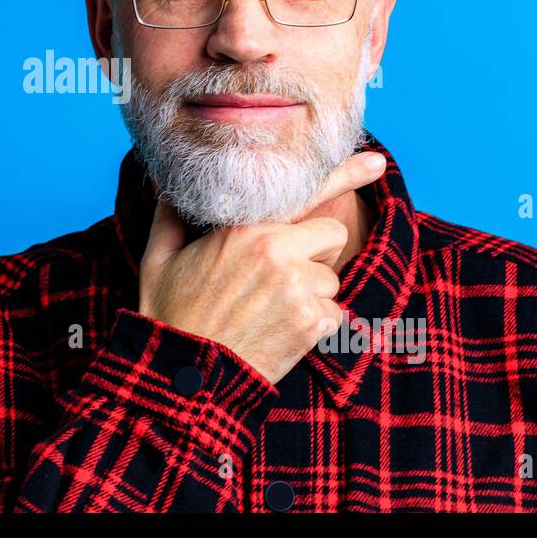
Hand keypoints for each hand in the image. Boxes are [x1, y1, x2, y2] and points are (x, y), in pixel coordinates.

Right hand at [138, 151, 386, 385]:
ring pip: (332, 280)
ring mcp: (297, 288)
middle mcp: (277, 251)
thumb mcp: (160, 257)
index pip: (306, 192)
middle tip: (277, 278)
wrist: (183, 375)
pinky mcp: (310, 322)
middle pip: (332, 236)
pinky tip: (279, 332)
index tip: (377, 162)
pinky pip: (333, 314)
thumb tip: (162, 179)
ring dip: (311, 295)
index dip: (345, 173)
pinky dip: (314, 325)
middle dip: (314, 255)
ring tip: (269, 311)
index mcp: (245, 227)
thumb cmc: (169, 314)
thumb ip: (170, 213)